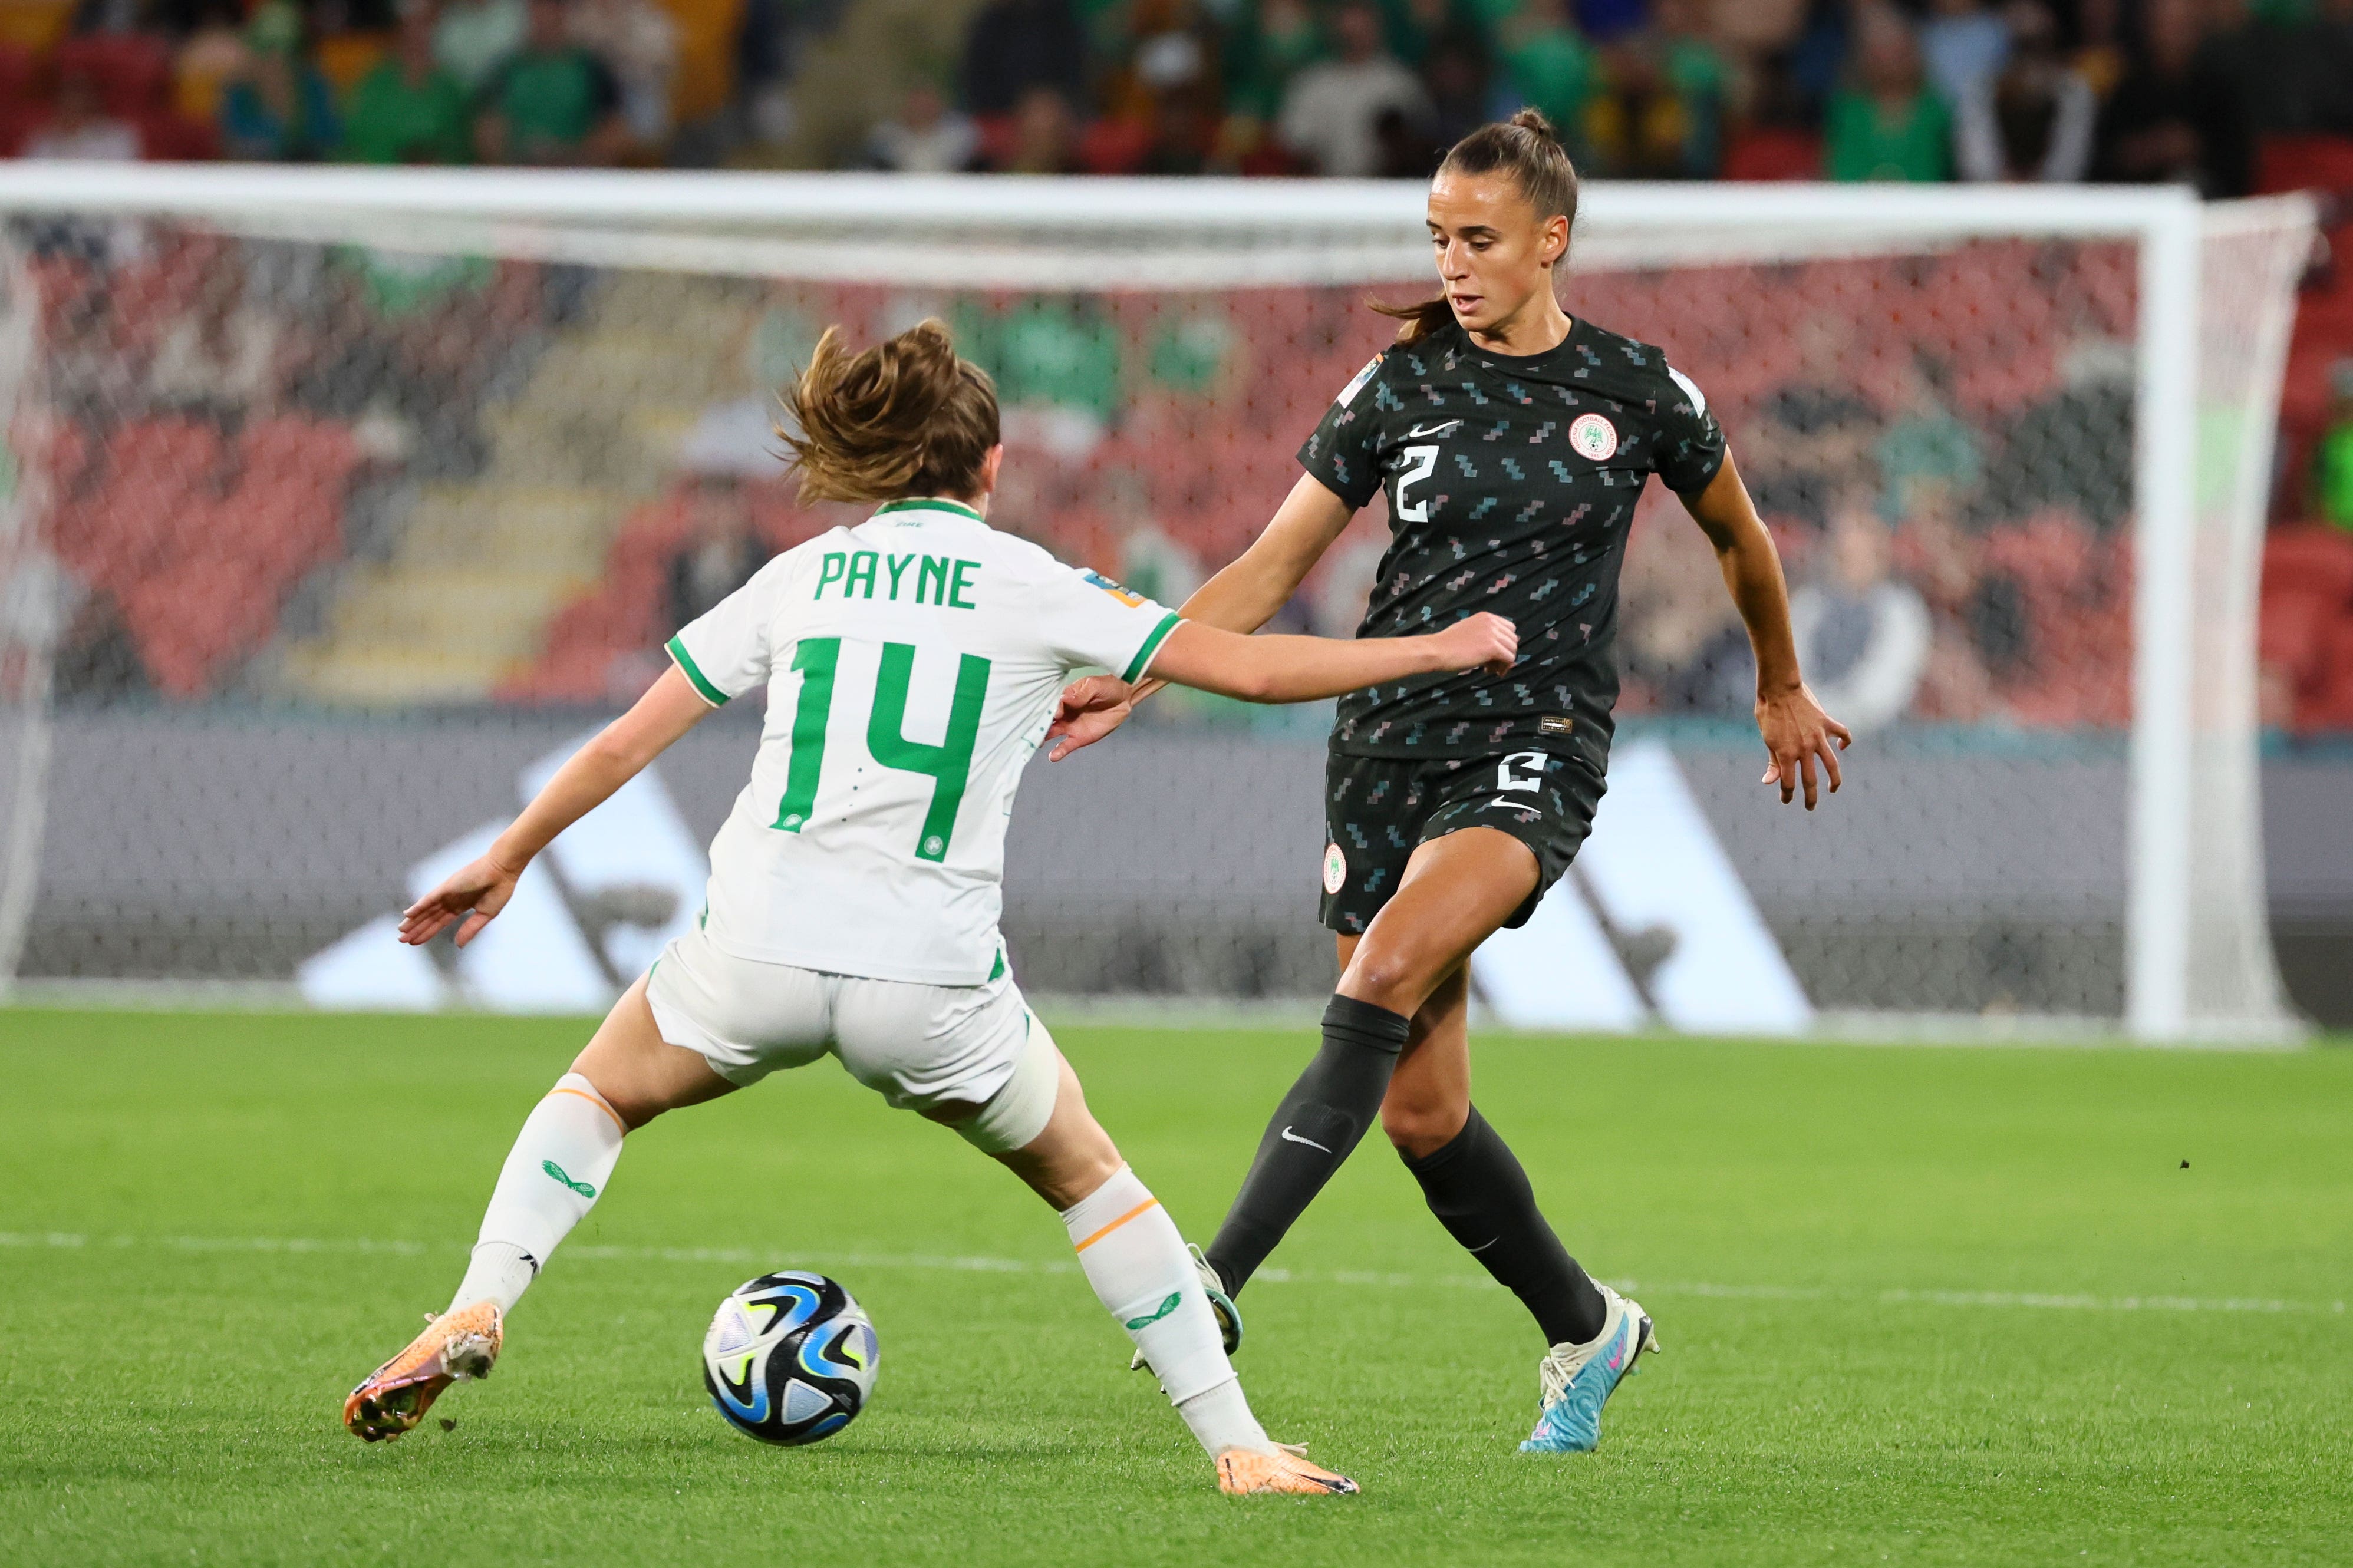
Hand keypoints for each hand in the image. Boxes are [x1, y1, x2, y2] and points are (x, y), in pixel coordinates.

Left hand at [398, 851, 524, 946]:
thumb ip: (470, 929)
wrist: (503, 871)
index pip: (441, 922)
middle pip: (430, 917)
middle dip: (416, 929)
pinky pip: (429, 899)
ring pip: (426, 909)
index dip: (428, 932)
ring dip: (413, 920)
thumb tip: (458, 945)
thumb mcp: (485, 914)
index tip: (416, 942)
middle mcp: (451, 899)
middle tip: (402, 940)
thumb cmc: (499, 889)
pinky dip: (418, 906)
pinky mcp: (447, 887)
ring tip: (401, 930)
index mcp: (462, 905)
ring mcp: (448, 893)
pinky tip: (408, 915)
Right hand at [1045, 674, 1134, 760]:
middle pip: (1047, 719)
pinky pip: (1066, 746)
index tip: (1056, 713)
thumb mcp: (1094, 685)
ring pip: (1052, 733)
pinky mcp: (1079, 738)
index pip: (1052, 704)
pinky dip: (1059, 752)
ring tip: (1037, 743)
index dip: (1052, 709)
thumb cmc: (1107, 686)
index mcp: (1065, 697)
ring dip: (1043, 738)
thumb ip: (1080, 693)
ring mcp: (1070, 726)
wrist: (1124, 698)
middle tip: (1031, 730)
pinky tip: (1053, 757)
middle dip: (1038, 724)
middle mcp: (1064, 712)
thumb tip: (1066, 698)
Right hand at [1431, 612, 1517, 675]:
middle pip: (1513, 640)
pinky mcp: (1493, 647)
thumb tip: (1499, 647)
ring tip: (1489, 669)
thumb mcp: (1468, 630)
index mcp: (1486, 616)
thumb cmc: (1447, 644)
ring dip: (1503, 662)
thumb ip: (1484, 633)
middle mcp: (1492, 622)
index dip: (1505, 643)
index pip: (1509, 628)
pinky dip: (1502, 668)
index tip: (1496, 654)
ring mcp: (1493, 634)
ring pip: (1512, 650)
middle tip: (1492, 665)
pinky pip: (1509, 659)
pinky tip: (1489, 671)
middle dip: (1505, 653)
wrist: (1437, 650)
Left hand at [1756, 681, 1851, 809]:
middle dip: (1810, 797)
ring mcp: (1817, 736)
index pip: (1788, 783)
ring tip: (1833, 789)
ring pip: (1832, 765)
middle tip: (1810, 807)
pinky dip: (1845, 741)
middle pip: (1810, 780)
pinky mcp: (1826, 723)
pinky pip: (1842, 734)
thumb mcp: (1766, 739)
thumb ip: (1773, 762)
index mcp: (1786, 753)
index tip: (1787, 799)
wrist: (1779, 687)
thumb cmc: (1768, 712)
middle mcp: (1804, 748)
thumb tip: (1769, 782)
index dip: (1787, 794)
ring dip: (1834, 780)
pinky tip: (1842, 747)